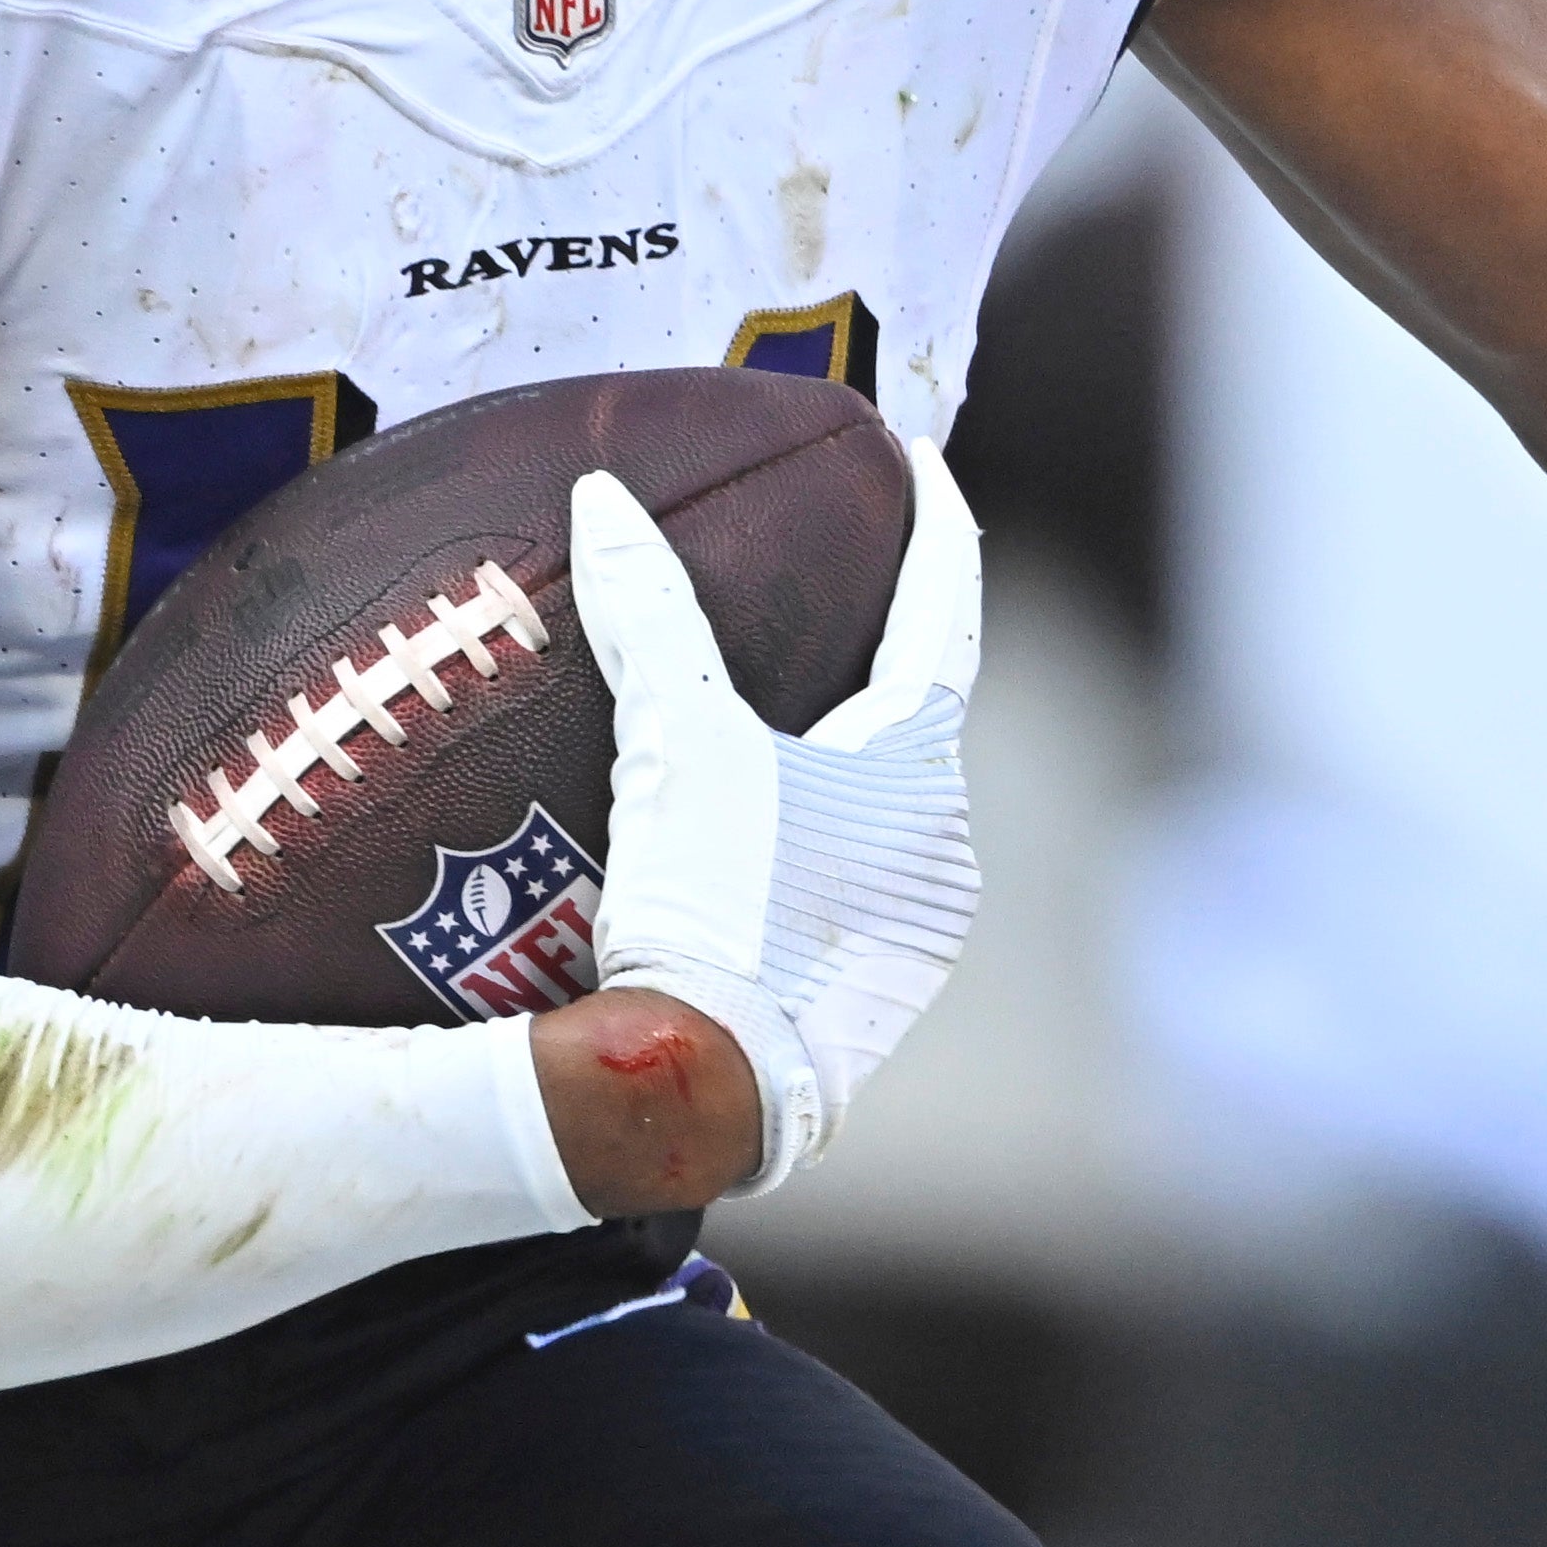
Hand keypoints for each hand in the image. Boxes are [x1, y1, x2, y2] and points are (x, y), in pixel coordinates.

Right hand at [571, 443, 985, 1191]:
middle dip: (878, 663)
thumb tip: (602, 495)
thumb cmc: (710, 908)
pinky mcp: (879, 995)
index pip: (943, 612)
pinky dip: (817, 850)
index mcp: (917, 767)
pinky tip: (758, 852)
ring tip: (774, 736)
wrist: (707, 1087)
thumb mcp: (675, 745)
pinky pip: (856, 888)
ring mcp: (918, 930)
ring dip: (841, 772)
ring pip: (885, 814)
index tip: (928, 459)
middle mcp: (944, 845)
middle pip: (915, 720)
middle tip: (833, 601)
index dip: (940, 527)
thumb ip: (650, 613)